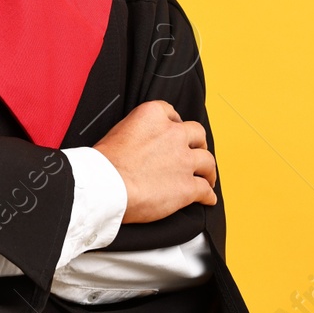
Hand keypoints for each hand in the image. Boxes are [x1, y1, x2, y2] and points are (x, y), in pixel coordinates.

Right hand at [92, 100, 217, 222]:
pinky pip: (205, 190)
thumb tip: (140, 144)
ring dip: (208, 170)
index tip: (174, 132)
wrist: (106, 186)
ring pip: (208, 161)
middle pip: (197, 134)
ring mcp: (183, 160)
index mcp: (153, 115)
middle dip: (198, 143)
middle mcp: (173, 134)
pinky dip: (208, 195)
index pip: (172, 113)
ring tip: (207, 177)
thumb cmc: (105, 164)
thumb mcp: (118, 131)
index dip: (175, 125)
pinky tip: (207, 199)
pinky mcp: (188, 187)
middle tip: (195, 151)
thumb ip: (137, 132)